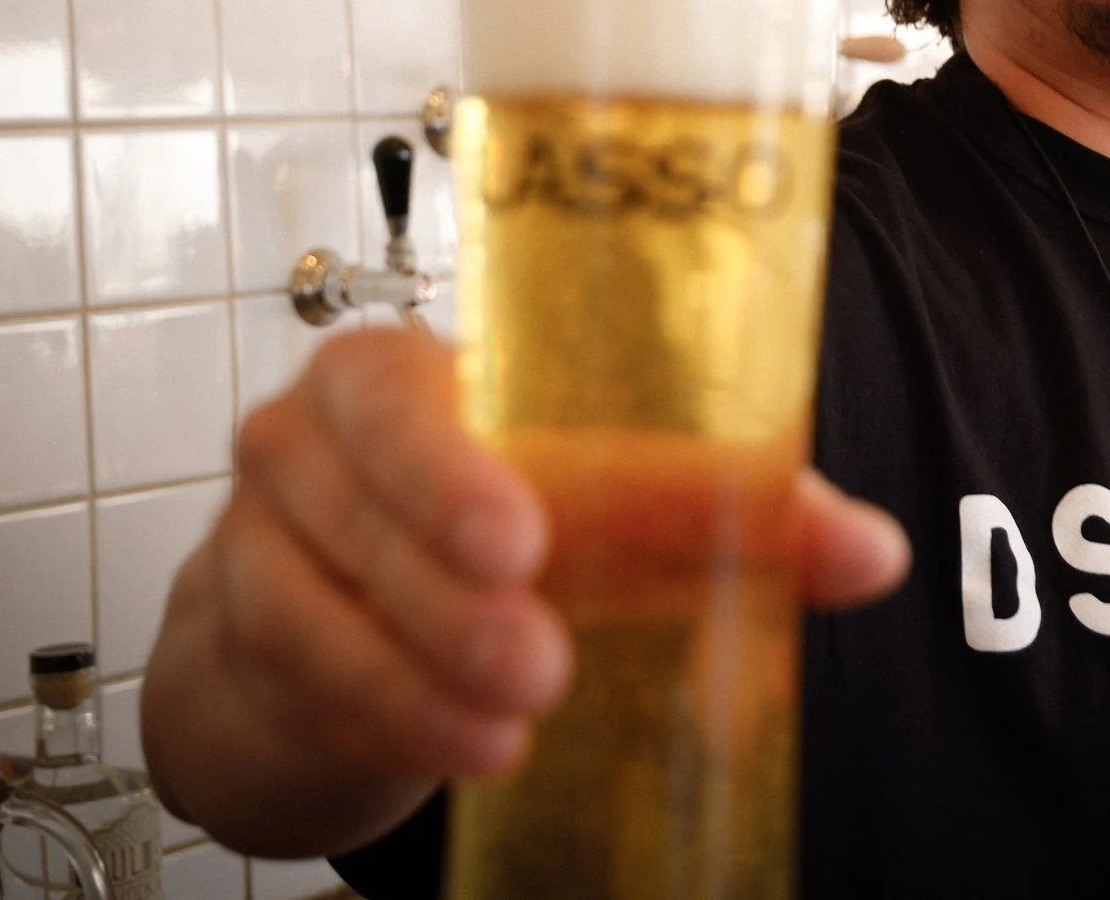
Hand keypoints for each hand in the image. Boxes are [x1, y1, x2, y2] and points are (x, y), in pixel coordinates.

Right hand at [144, 325, 909, 845]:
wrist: (351, 603)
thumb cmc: (501, 520)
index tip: (531, 537)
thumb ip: (738, 515)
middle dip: (453, 587)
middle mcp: (320, 423)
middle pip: (369, 484)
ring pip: (317, 589)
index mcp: (415, 361)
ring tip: (511, 729)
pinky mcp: (234, 620)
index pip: (432, 389)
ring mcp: (261, 521)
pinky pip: (293, 667)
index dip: (471, 464)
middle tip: (539, 662)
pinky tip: (464, 749)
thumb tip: (875, 552)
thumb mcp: (617, 508)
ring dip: (418, 670)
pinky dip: (383, 717)